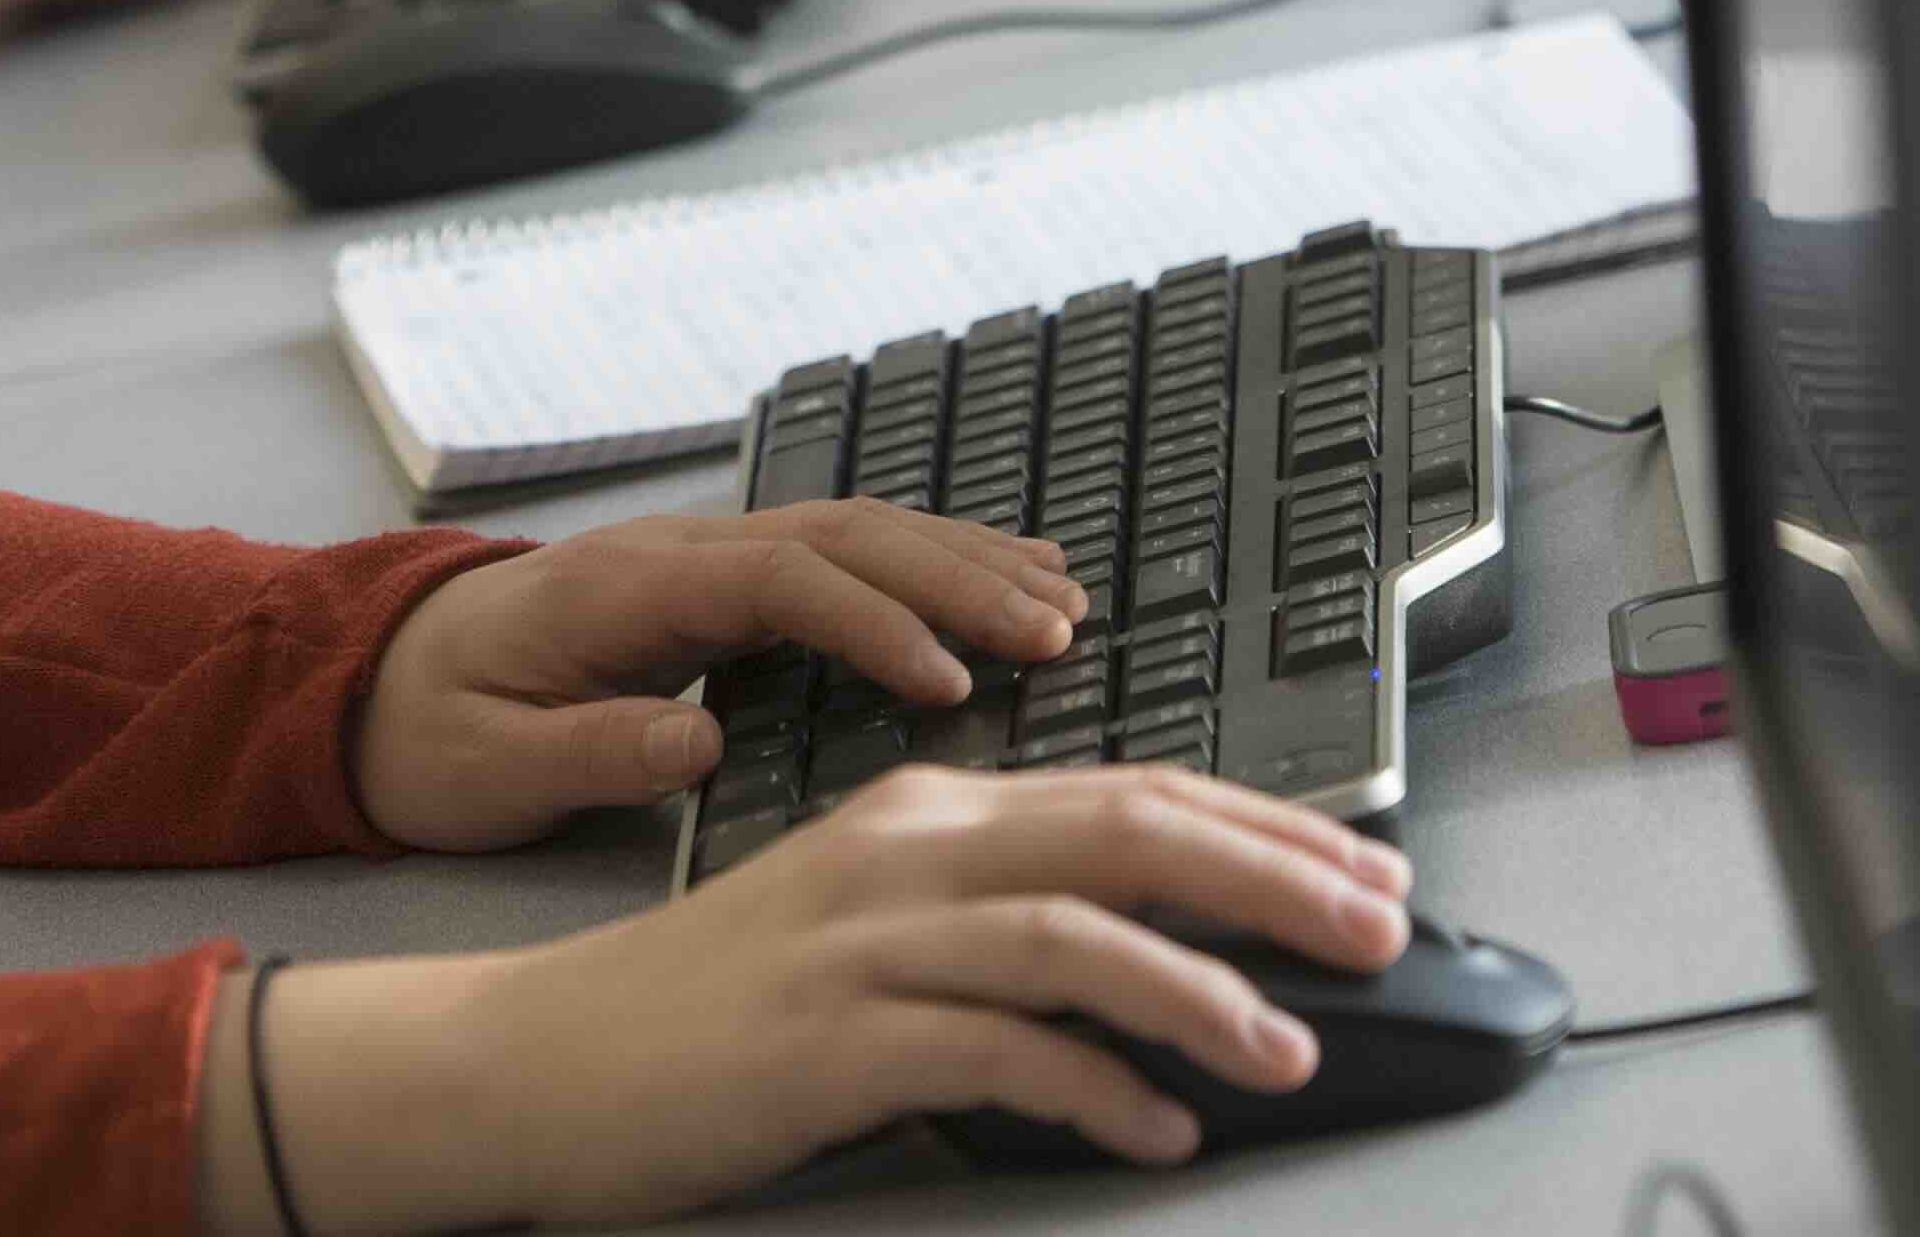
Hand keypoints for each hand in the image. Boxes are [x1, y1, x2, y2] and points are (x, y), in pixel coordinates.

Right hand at [214, 771, 1418, 1227]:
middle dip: (1273, 876)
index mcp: (924, 813)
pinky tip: (1154, 1130)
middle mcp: (903, 853)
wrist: (537, 1060)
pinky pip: (992, 1054)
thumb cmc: (712, 1014)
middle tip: (1382, 928)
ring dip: (1199, 993)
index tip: (1367, 872)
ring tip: (1285, 1054)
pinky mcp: (827, 1038)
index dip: (1265, 827)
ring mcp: (861, 942)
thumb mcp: (868, 930)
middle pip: (1125, 830)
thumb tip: (1154, 956)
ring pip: (1071, 935)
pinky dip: (1091, 1088)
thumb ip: (995, 920)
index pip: (1130, 790)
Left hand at [350, 502, 1087, 850]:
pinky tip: (1001, 580)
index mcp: (625, 587)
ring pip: (859, 532)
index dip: (872, 625)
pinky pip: (848, 556)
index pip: (779, 581)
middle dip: (956, 578)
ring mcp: (704, 557)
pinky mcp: (723, 583)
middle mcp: (678, 551)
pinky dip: (933, 564)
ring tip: (1062, 604)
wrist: (370, 685)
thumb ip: (588, 753)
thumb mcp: (484, 768)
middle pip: (844, 535)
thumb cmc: (429, 734)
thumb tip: (693, 739)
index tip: (949, 682)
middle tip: (1055, 634)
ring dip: (964, 561)